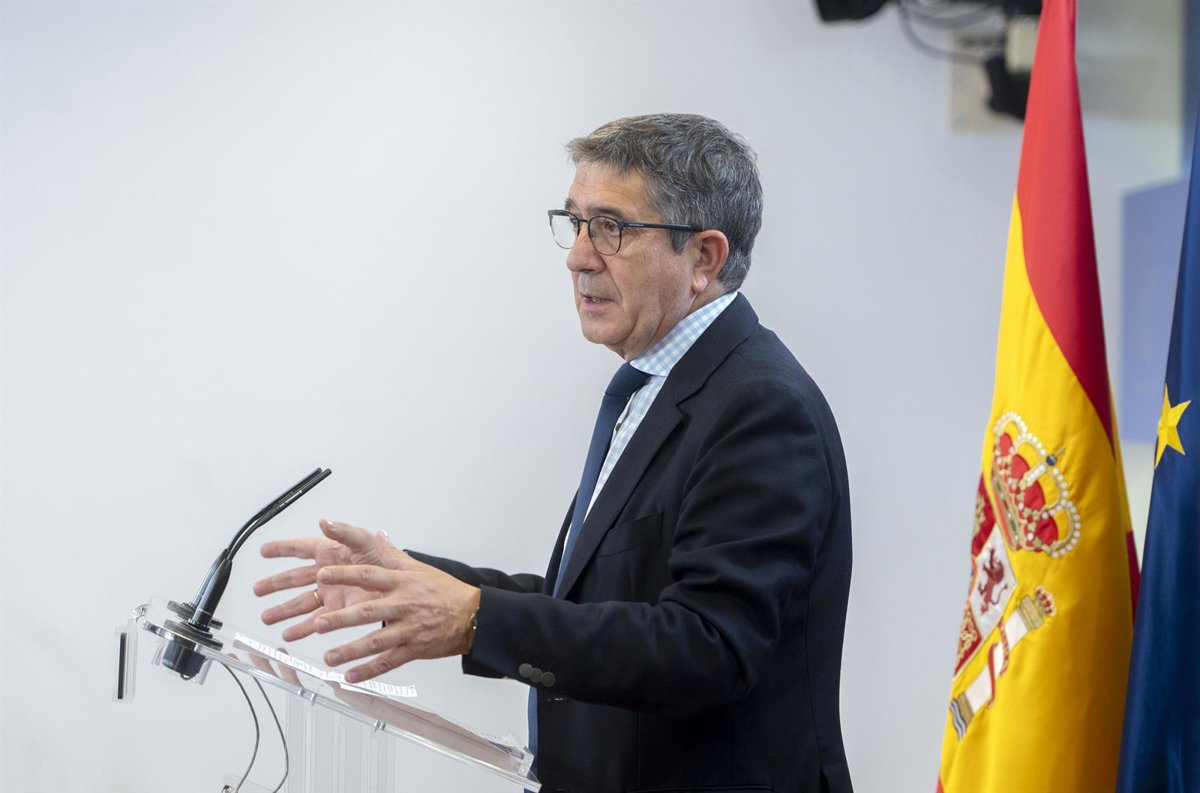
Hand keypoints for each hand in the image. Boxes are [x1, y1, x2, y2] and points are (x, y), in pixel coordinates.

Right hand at [254, 519, 399, 640]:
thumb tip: (326, 522)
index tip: (264, 550)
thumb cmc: (388, 562)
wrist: (405, 590)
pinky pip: (315, 622)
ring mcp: (331, 594)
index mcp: (332, 552)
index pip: (302, 548)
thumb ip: (346, 532)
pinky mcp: (338, 613)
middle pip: (295, 578)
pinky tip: (289, 634)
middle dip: (276, 584)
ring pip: (301, 602)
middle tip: (257, 589)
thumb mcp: (368, 543)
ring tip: (267, 618)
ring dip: (283, 610)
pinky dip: (302, 629)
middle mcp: (328, 573)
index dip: (283, 548)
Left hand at [311, 555, 480, 683]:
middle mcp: (403, 605)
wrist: (474, 615)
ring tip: (329, 657)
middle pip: (369, 612)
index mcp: (402, 583)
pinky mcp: (415, 648)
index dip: (345, 575)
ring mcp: (409, 629)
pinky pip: (390, 662)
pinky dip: (370, 670)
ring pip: (376, 641)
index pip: (369, 576)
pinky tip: (352, 676)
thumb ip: (393, 554)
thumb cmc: (446, 592)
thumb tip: (377, 535)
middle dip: (342, 619)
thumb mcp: (419, 568)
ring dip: (351, 650)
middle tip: (320, 623)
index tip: (323, 576)